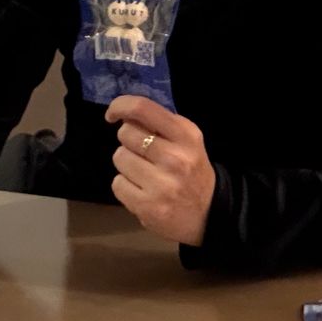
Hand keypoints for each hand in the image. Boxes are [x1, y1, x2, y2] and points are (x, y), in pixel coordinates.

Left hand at [105, 95, 214, 247]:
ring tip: (143, 172)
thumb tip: (126, 113)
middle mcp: (174, 158)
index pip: (143, 109)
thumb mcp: (187, 140)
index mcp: (186, 136)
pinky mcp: (147, 207)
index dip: (120, 106)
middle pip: (126, 133)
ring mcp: (161, 184)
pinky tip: (141, 189)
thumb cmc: (192, 170)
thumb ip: (161, 124)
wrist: (208, 214)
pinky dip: (124, 185)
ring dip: (126, 163)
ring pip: (119, 157)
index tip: (113, 114)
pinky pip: (117, 184)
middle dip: (128, 140)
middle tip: (142, 152)